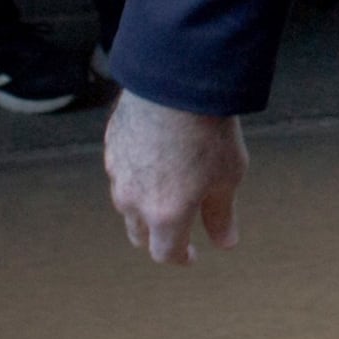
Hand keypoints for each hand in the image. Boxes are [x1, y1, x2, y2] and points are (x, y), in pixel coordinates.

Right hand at [105, 90, 245, 264]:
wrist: (177, 82)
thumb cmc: (209, 130)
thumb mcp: (228, 176)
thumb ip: (221, 214)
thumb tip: (225, 243)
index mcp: (164, 215)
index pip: (165, 253)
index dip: (180, 257)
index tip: (192, 253)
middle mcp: (134, 200)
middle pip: (139, 234)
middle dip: (157, 236)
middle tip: (176, 228)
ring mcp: (117, 172)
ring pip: (126, 203)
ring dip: (143, 206)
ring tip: (167, 188)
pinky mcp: (110, 146)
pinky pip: (120, 171)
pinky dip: (136, 174)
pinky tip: (154, 156)